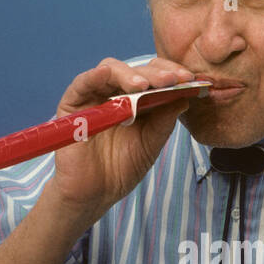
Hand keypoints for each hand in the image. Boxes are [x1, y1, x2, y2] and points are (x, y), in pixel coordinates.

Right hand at [52, 57, 196, 209]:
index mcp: (138, 100)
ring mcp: (95, 96)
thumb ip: (164, 120)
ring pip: (111, 70)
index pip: (156, 77)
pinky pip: (82, 83)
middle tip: (173, 79)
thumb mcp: (151, 144)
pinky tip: (107, 74)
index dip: (172, 74)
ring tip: (144, 85)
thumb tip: (185, 97)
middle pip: (136, 70)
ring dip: (130, 74)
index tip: (191, 80)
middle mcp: (117, 93)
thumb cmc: (122, 169)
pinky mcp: (73, 104)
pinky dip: (94, 76)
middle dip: (157, 73)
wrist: (95, 194)